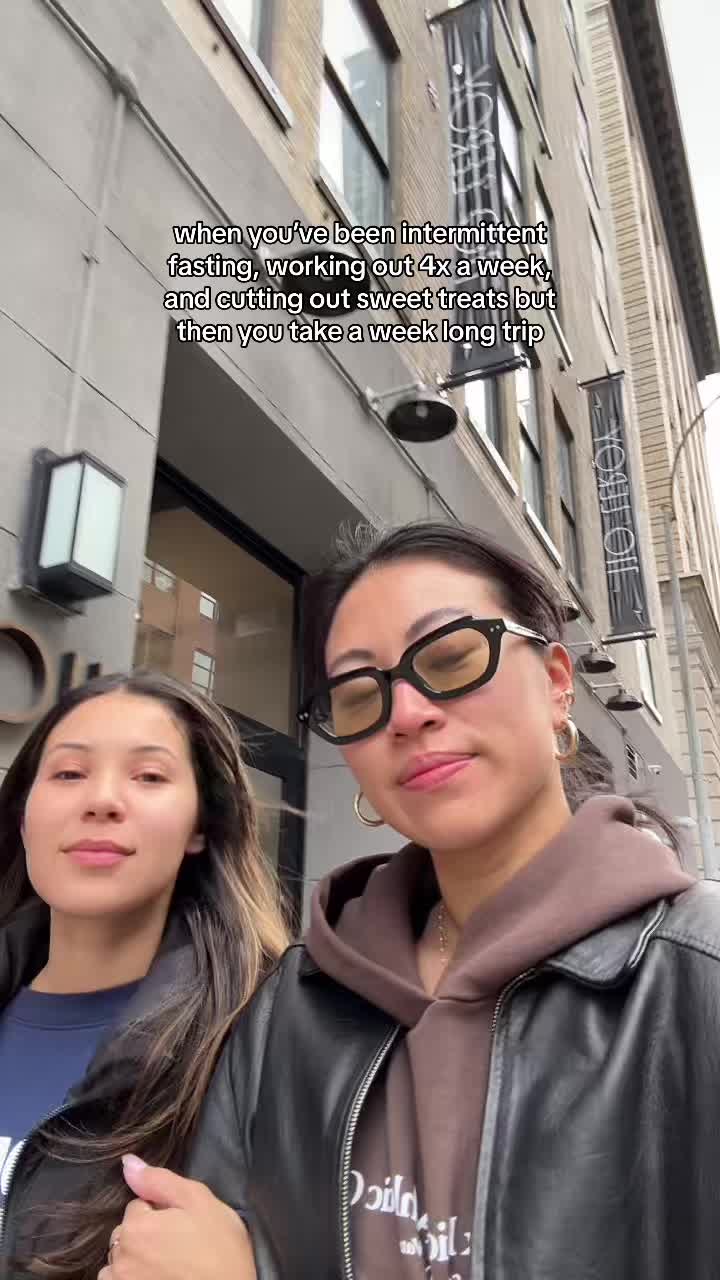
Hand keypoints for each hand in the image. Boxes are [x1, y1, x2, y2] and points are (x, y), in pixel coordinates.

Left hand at [98, 1155, 256, 1279]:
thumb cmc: (220, 1249)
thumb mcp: (199, 1202)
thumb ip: (159, 1180)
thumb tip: (127, 1162)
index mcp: (137, 1225)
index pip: (137, 1205)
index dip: (160, 1211)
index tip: (181, 1223)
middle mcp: (122, 1256)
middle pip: (126, 1232)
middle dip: (145, 1233)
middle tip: (178, 1244)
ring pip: (119, 1260)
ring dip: (134, 1259)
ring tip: (167, 1264)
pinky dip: (129, 1278)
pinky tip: (155, 1277)